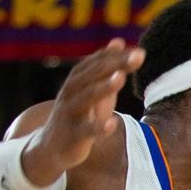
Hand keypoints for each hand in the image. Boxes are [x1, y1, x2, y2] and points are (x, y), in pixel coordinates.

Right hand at [23, 39, 145, 184]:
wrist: (51, 147)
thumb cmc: (78, 115)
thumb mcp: (92, 89)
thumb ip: (105, 67)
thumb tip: (119, 42)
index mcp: (77, 80)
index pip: (97, 63)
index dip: (117, 56)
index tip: (139, 52)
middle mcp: (71, 93)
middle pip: (92, 75)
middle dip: (115, 64)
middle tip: (137, 56)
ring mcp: (70, 114)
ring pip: (86, 98)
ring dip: (103, 87)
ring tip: (120, 78)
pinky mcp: (73, 136)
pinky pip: (87, 131)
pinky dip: (99, 127)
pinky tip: (113, 123)